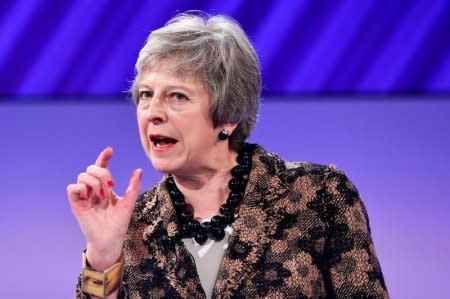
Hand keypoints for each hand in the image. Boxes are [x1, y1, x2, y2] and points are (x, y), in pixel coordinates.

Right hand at [67, 147, 141, 269]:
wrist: (110, 239)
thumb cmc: (119, 223)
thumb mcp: (129, 202)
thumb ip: (134, 186)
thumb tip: (139, 170)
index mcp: (105, 187)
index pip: (102, 167)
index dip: (104, 157)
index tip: (110, 150)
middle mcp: (93, 189)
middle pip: (92, 168)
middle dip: (102, 173)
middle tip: (111, 186)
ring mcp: (84, 196)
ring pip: (82, 175)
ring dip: (94, 182)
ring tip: (102, 196)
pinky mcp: (76, 204)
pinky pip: (72, 187)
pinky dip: (80, 189)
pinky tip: (89, 197)